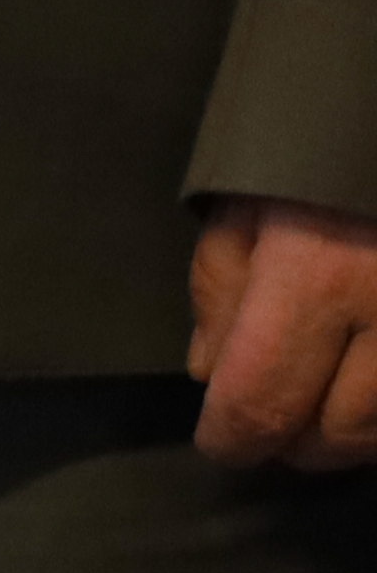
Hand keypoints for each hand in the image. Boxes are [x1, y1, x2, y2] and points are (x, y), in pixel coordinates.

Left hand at [192, 195, 376, 470]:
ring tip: (326, 402)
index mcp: (320, 274)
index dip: (232, 438)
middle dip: (294, 440)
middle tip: (274, 423)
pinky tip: (371, 379)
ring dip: (354, 433)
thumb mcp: (253, 193)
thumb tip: (211, 372)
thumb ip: (223, 285)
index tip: (223, 438)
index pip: (262, 401)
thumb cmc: (330, 132)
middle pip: (340, 430)